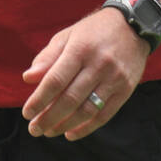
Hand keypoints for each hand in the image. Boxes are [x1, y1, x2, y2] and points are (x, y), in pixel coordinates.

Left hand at [21, 8, 150, 140]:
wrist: (133, 27)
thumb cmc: (93, 32)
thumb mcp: (68, 36)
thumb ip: (48, 58)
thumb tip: (28, 78)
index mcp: (80, 49)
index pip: (56, 80)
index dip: (40, 99)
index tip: (27, 113)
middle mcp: (99, 64)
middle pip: (70, 99)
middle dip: (49, 117)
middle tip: (34, 129)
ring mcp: (114, 78)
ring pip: (87, 110)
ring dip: (65, 125)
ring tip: (49, 132)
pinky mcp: (126, 90)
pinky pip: (104, 115)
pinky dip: (86, 128)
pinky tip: (70, 133)